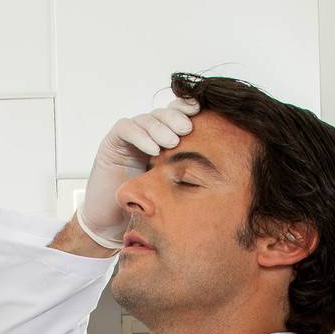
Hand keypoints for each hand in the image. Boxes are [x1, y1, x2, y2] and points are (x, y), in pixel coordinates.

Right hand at [77, 98, 199, 249]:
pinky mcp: (112, 143)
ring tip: (172, 142)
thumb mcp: (174, 188)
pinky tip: (153, 150)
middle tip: (187, 128)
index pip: (176, 117)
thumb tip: (222, 161)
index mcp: (164, 142)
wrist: (114, 223)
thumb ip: (189, 173)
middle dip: (175, 118)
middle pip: (162, 114)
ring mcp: (128, 138)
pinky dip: (140, 136)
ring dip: (160, 128)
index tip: (203, 114)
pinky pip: (126, 129)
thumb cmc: (146, 209)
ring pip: (146, 119)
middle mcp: (146, 136)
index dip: (187, 110)